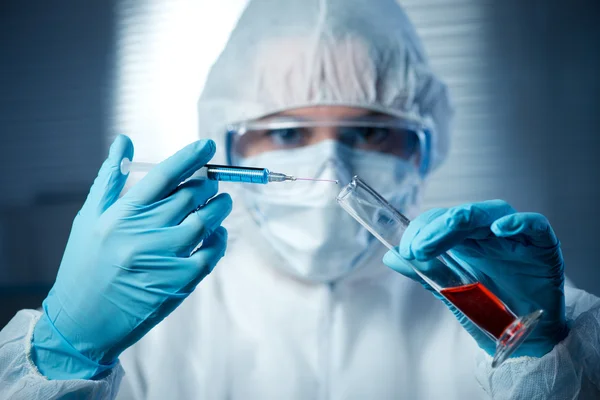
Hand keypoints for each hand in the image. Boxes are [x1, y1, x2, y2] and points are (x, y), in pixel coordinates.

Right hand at [32, 135, 231, 378]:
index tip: (209, 145)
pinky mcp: (178, 284)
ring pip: (205, 222)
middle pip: (189, 196)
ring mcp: (163, 260)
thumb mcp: (89, 218)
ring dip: (219, 207)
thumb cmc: (85, 265)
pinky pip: (211, 254)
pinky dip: (220, 240)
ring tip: (222, 201)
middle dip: (208, 183)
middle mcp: (143, 234)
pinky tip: (218, 234)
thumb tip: (124, 140)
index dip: (190, 157)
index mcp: (121, 214)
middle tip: (214, 180)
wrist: (83, 322)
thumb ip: (110, 177)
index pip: (164, 176)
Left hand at [382, 200, 567, 357]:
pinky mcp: (542, 247)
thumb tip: (390, 256)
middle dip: (437, 227)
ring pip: (492, 212)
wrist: (530, 337)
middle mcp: (487, 234)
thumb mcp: (453, 295)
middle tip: (419, 247)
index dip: (421, 230)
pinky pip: (535, 226)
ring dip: (468, 218)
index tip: (406, 250)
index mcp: (464, 241)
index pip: (438, 221)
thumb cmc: (492, 311)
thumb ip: (425, 273)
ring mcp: (515, 238)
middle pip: (461, 215)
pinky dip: (519, 223)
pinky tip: (501, 228)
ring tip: (451, 226)